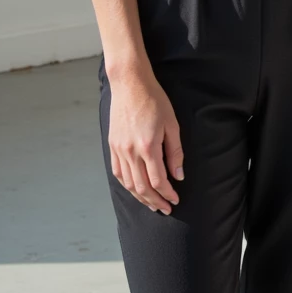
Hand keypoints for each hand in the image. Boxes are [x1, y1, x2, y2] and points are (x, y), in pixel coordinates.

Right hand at [106, 68, 183, 213]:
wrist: (130, 84)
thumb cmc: (154, 100)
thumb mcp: (172, 124)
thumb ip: (175, 152)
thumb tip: (178, 176)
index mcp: (148, 146)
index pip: (158, 180)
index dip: (167, 193)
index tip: (175, 199)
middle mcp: (130, 151)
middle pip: (142, 187)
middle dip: (155, 201)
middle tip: (166, 208)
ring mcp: (119, 149)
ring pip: (129, 183)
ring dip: (141, 197)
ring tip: (152, 204)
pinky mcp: (112, 145)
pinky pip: (118, 172)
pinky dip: (127, 185)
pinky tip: (136, 189)